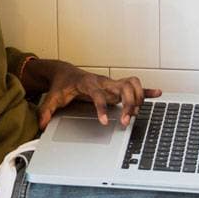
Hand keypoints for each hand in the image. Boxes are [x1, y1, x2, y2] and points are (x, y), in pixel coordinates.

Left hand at [36, 64, 162, 128]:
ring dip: (137, 98)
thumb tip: (41, 124)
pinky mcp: (116, 86)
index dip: (101, 107)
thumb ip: (46, 111)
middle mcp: (102, 81)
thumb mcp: (51, 98)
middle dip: (127, 104)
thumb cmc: (61, 85)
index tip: (105, 122)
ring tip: (135, 113)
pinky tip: (157, 94)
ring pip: (131, 84)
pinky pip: (135, 86)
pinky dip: (146, 90)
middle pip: (122, 87)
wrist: (65, 73)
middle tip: (125, 122)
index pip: (97, 94)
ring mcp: (111, 83)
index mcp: (87, 83)